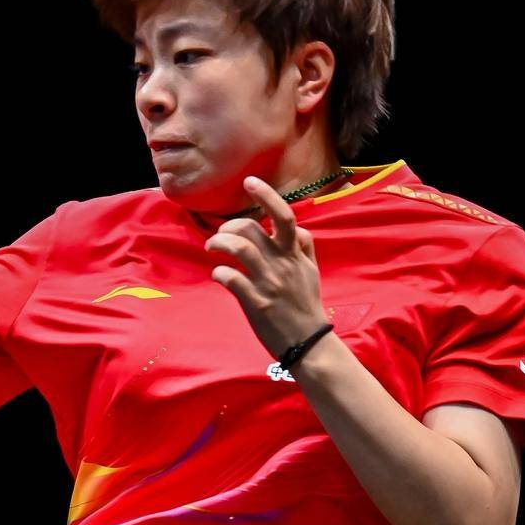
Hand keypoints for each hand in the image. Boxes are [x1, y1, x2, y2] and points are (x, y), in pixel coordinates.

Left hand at [203, 176, 329, 357]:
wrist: (309, 343)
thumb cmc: (306, 306)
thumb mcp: (312, 272)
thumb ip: (304, 248)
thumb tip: (297, 230)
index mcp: (294, 255)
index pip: (284, 216)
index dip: (266, 195)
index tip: (249, 181)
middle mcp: (282, 264)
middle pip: (252, 229)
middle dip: (229, 226)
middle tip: (220, 236)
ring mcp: (269, 283)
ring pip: (240, 248)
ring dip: (219, 243)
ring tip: (212, 248)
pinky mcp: (256, 303)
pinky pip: (232, 279)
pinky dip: (220, 273)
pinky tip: (218, 275)